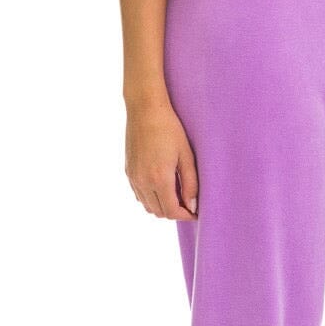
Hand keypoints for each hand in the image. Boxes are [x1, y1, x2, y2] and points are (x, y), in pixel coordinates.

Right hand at [125, 101, 198, 218]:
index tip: (195, 213)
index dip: (185, 215)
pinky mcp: (128, 171)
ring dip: (161, 206)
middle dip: (174, 212)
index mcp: (159, 179)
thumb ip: (190, 183)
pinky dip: (150, 198)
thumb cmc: (169, 129)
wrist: (145, 110)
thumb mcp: (186, 155)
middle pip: (158, 212)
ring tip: (176, 195)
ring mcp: (133, 177)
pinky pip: (138, 195)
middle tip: (188, 204)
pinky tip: (161, 187)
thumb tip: (192, 205)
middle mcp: (143, 182)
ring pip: (147, 206)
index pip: (171, 211)